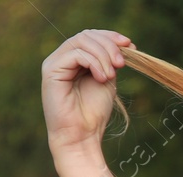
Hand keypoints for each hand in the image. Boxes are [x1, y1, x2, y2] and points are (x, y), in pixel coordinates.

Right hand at [42, 29, 130, 156]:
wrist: (82, 136)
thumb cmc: (93, 113)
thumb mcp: (107, 81)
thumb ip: (110, 62)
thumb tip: (124, 44)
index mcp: (74, 59)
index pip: (91, 36)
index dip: (111, 37)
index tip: (131, 46)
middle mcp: (61, 58)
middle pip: (86, 35)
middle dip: (109, 45)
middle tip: (122, 64)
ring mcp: (54, 63)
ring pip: (81, 41)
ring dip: (103, 55)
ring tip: (111, 75)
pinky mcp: (51, 70)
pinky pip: (75, 54)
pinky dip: (94, 63)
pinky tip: (102, 78)